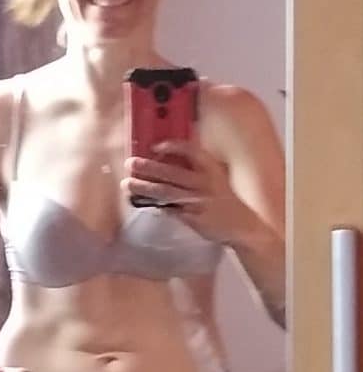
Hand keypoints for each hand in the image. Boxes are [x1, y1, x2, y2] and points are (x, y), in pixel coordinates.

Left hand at [124, 139, 242, 244]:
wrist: (242, 225)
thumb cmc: (224, 198)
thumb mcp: (216, 177)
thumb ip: (197, 167)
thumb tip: (168, 157)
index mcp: (211, 169)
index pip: (192, 151)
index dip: (173, 146)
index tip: (156, 146)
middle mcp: (205, 183)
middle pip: (172, 172)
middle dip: (149, 167)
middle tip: (130, 163)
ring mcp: (199, 202)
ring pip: (167, 192)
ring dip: (145, 187)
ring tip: (128, 183)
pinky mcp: (194, 219)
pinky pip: (170, 210)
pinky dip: (155, 205)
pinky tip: (141, 202)